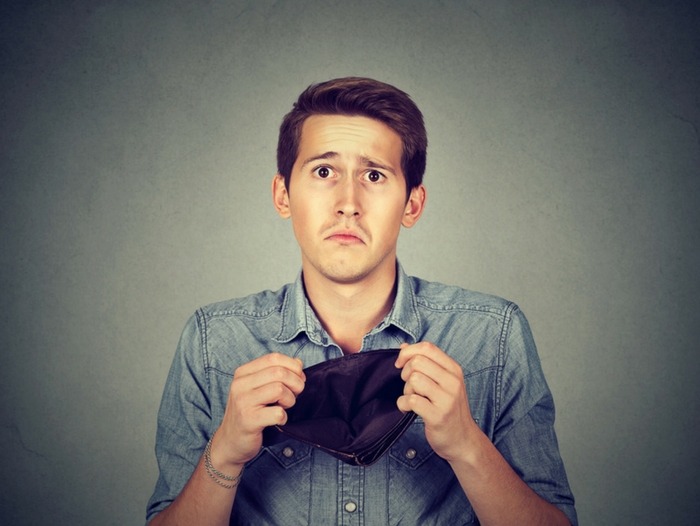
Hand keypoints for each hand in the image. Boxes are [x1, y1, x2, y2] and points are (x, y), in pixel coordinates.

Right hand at [213, 353, 305, 468]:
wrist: (230, 442)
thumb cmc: (249, 413)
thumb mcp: (258, 388)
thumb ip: (276, 373)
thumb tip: (298, 363)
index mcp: (243, 373)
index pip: (273, 358)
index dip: (292, 366)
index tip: (297, 378)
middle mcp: (240, 385)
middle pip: (279, 372)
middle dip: (296, 383)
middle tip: (295, 394)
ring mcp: (243, 402)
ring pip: (279, 389)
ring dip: (290, 400)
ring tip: (284, 407)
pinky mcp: (249, 420)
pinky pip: (277, 413)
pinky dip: (284, 417)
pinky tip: (278, 420)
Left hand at [395, 342, 478, 460]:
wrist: (463, 439)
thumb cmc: (449, 409)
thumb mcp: (443, 382)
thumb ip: (425, 363)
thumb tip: (404, 346)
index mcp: (454, 370)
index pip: (427, 347)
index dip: (408, 352)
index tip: (400, 363)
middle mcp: (453, 381)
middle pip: (418, 361)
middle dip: (406, 372)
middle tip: (409, 386)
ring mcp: (446, 399)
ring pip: (414, 379)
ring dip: (406, 390)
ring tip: (413, 399)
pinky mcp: (437, 416)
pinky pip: (410, 400)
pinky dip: (403, 405)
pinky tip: (409, 410)